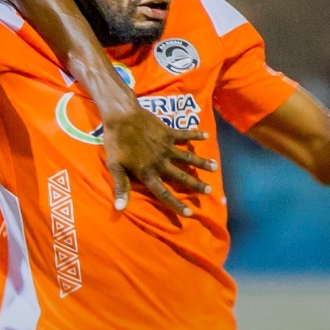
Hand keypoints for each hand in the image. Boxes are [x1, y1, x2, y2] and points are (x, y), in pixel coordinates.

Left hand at [102, 108, 216, 216]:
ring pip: (188, 158)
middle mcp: (161, 162)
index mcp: (148, 173)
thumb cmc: (115, 142)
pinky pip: (185, 135)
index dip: (176, 205)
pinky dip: (195, 135)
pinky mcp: (168, 132)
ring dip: (201, 163)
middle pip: (182, 177)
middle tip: (209, 191)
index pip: (164, 193)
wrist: (122, 116)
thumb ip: (121, 187)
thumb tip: (120, 209)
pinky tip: (206, 136)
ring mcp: (166, 147)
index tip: (189, 213)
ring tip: (215, 167)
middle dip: (196, 185)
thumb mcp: (115, 166)